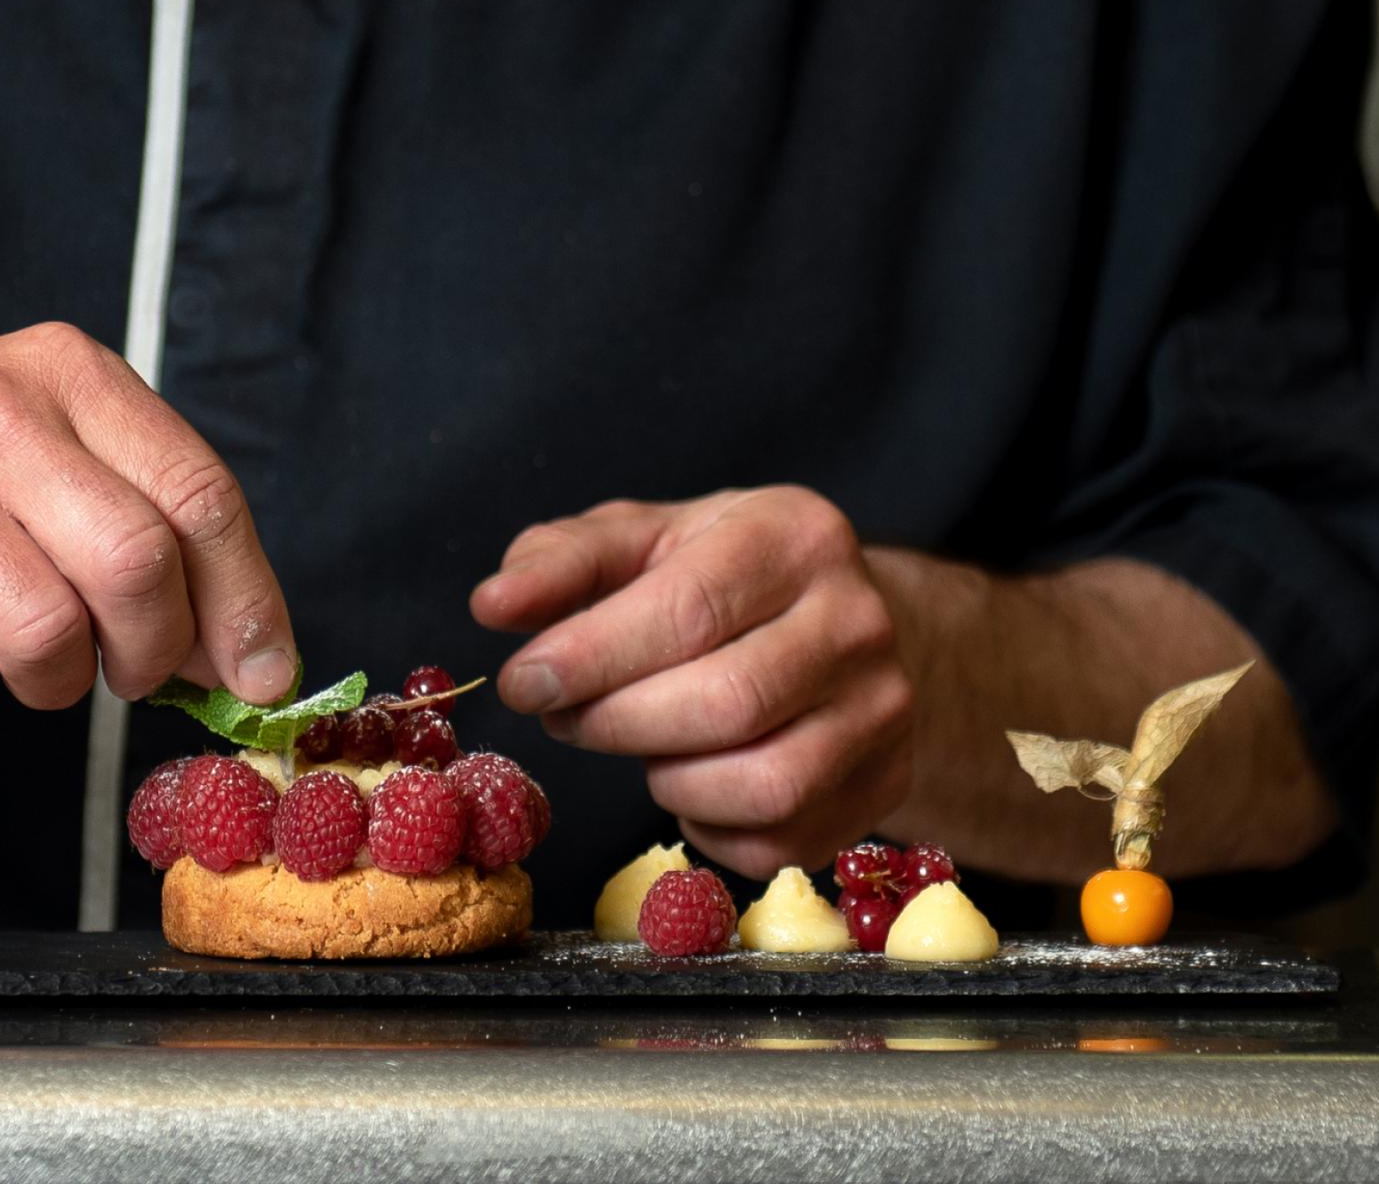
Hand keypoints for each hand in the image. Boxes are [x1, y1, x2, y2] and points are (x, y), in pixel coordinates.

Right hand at [0, 322, 298, 718]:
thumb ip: (149, 525)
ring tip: (17, 648)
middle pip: (134, 564)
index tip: (259, 674)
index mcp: (64, 370)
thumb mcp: (46, 445)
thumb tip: (252, 659)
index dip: (244, 601)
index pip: (197, 492)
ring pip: (44, 633)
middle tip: (126, 671)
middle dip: (151, 650)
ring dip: (50, 678)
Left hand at [469, 487, 914, 876]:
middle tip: (563, 717)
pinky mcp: (885, 787)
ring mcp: (884, 713)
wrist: (840, 622)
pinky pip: (778, 841)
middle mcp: (858, 623)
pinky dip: (710, 825)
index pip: (689, 609)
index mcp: (796, 537)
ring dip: (667, 779)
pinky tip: (690, 778)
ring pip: (763, 785)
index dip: (591, 656)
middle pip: (726, 704)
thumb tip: (493, 605)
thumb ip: (562, 561)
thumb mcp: (643, 540)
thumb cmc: (721, 577)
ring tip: (635, 742)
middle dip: (617, 722)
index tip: (524, 680)